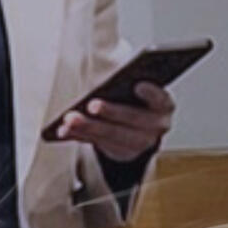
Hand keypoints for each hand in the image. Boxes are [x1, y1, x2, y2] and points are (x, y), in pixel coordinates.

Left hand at [54, 82, 173, 163]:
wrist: (140, 128)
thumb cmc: (136, 99)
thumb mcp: (140, 89)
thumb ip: (128, 82)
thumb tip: (105, 75)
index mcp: (163, 105)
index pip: (160, 98)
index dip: (151, 93)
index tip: (138, 84)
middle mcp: (156, 126)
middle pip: (133, 120)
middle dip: (111, 112)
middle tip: (92, 104)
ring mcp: (140, 143)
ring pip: (113, 136)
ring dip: (89, 127)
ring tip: (70, 119)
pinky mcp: (121, 153)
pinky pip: (97, 145)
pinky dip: (79, 137)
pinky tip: (64, 131)